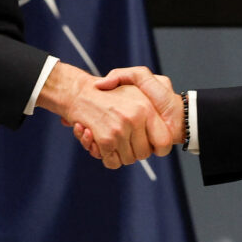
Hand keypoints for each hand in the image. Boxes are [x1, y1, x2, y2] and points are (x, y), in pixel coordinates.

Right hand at [37, 62, 171, 168]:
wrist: (77, 93)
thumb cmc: (109, 91)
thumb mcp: (137, 80)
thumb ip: (153, 97)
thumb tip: (158, 130)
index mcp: (147, 107)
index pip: (164, 143)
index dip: (157, 147)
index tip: (149, 142)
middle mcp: (136, 118)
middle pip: (144, 154)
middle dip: (135, 150)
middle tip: (126, 139)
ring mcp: (121, 129)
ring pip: (128, 159)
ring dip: (119, 154)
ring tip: (111, 138)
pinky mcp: (107, 139)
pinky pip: (113, 162)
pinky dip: (106, 157)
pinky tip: (98, 141)